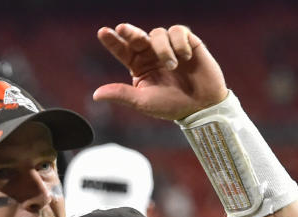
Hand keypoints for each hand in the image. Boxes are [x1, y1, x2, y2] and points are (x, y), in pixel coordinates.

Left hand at [93, 23, 227, 120]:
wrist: (202, 105)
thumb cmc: (171, 106)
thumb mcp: (143, 101)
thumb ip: (121, 94)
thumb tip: (95, 94)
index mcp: (139, 67)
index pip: (122, 51)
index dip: (113, 41)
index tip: (102, 32)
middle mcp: (152, 55)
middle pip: (137, 36)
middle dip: (130, 32)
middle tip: (123, 29)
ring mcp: (169, 47)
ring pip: (158, 33)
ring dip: (163, 48)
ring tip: (173, 65)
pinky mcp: (187, 42)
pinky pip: (178, 31)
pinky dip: (179, 42)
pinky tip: (186, 57)